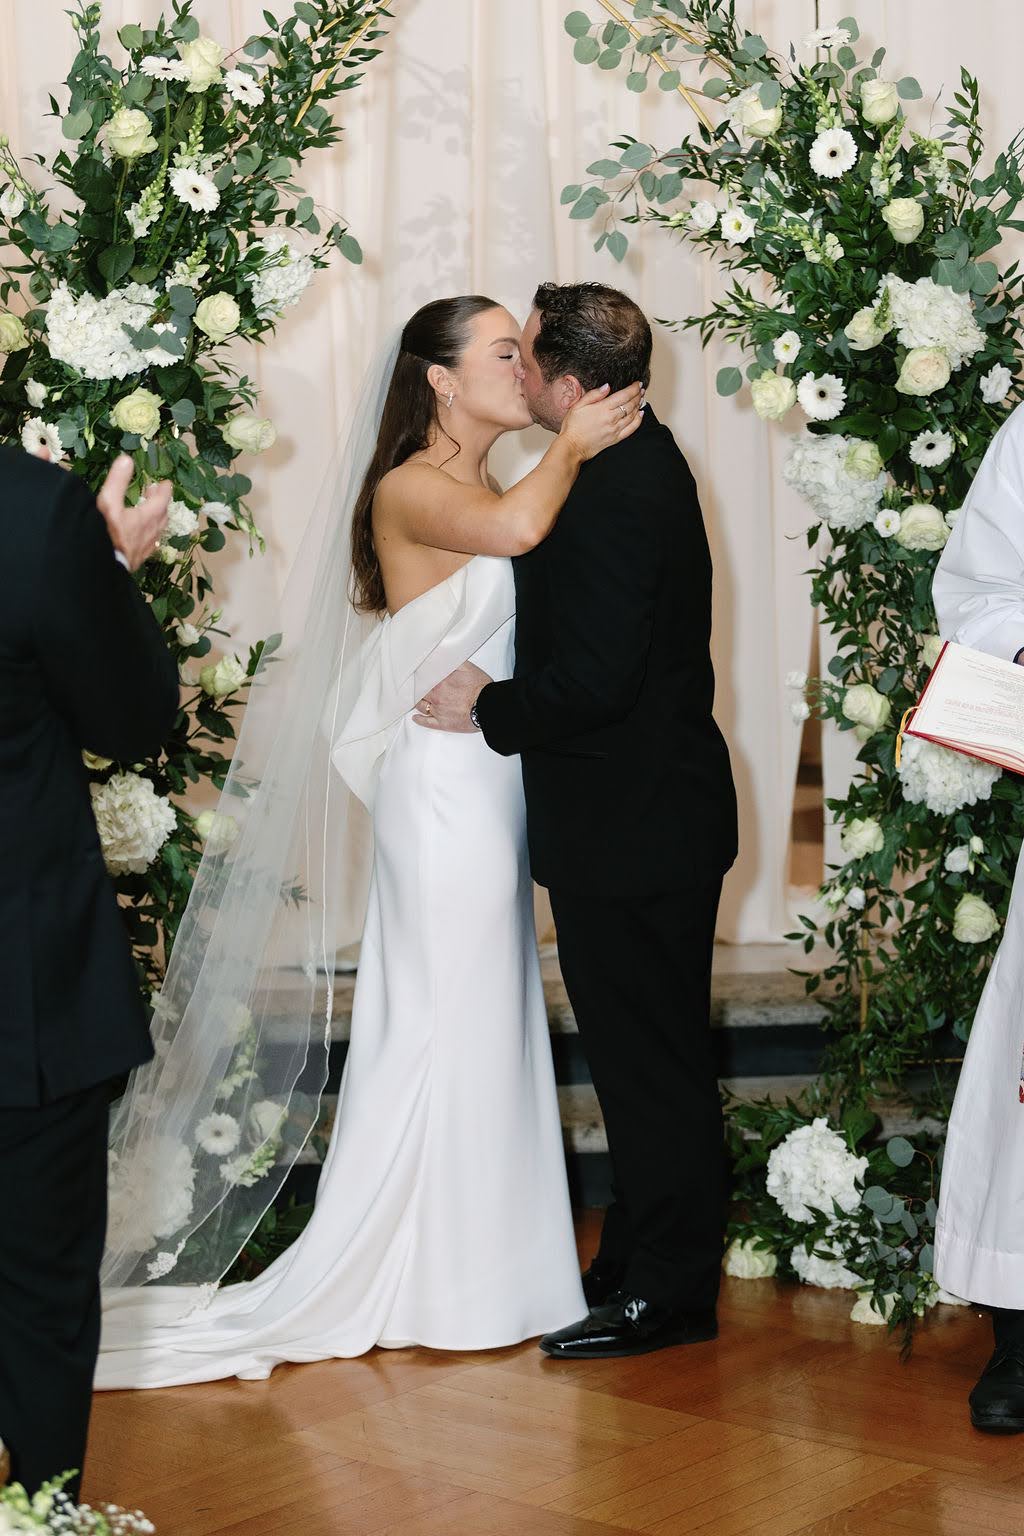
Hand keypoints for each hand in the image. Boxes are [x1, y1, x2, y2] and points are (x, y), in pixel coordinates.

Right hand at [97, 455, 172, 571]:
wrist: (100, 567)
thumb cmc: (104, 534)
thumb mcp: (108, 503)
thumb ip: (117, 481)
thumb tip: (126, 460)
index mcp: (146, 518)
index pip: (162, 500)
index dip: (164, 490)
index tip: (166, 483)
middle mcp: (150, 533)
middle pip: (162, 515)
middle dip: (160, 502)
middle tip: (154, 493)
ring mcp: (146, 548)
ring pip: (157, 530)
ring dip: (156, 518)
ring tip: (149, 512)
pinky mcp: (138, 559)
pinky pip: (150, 544)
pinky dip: (150, 534)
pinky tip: (142, 536)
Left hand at [414, 661, 491, 731]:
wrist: (488, 707)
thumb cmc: (481, 689)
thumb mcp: (468, 668)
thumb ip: (454, 662)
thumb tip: (444, 656)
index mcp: (441, 683)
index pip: (424, 679)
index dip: (421, 677)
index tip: (419, 676)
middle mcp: (437, 697)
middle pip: (420, 692)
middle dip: (419, 690)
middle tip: (417, 688)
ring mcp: (438, 711)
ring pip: (421, 706)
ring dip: (418, 703)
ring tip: (418, 700)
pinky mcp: (443, 724)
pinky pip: (426, 722)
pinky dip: (419, 720)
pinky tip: (416, 718)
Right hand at [559, 380, 644, 462]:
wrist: (572, 447)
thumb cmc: (572, 426)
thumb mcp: (578, 405)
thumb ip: (594, 394)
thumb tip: (607, 386)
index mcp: (603, 408)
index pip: (624, 395)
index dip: (633, 388)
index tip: (638, 384)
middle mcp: (611, 419)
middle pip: (630, 404)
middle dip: (638, 395)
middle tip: (641, 389)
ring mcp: (615, 429)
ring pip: (633, 415)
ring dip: (639, 405)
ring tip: (641, 399)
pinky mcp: (615, 439)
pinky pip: (631, 429)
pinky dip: (638, 420)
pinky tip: (640, 414)